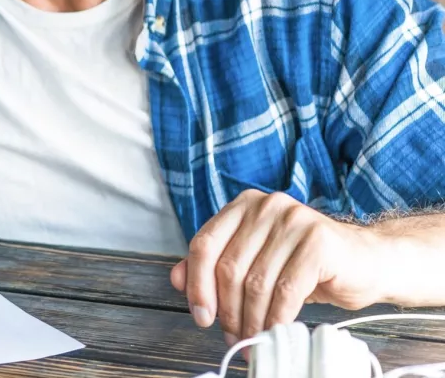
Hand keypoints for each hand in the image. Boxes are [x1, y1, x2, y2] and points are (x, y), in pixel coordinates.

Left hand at [170, 189, 384, 343]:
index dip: (197, 284)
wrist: (368, 262)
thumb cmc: (307, 264)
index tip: (201, 316)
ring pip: (256, 281)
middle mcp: (266, 206)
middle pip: (228, 266)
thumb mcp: (256, 261)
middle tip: (232, 335)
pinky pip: (286, 290)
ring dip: (251, 318)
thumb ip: (214, 266)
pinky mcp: (318, 242)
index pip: (204, 245)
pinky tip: (275, 331)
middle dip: (226, 309)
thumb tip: (175, 279)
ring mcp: (294, 220)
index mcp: (243, 205)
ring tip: (252, 337)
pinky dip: (276, 318)